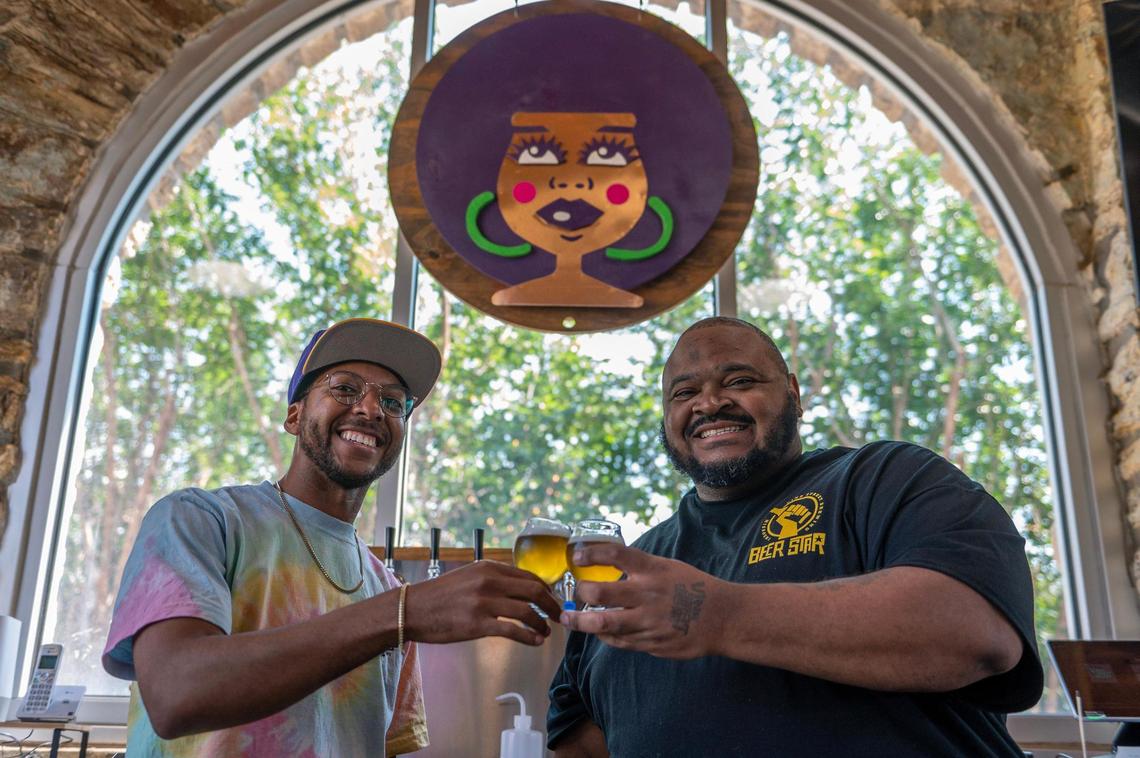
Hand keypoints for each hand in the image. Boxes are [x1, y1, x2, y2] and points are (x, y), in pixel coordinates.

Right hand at [403, 560, 562, 645]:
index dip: (546, 589)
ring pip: (527, 611)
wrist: (412, 609)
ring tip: (545, 632)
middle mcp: (489, 581)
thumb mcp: (469, 577)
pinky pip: (513, 630)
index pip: (528, 575)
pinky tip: (535, 641)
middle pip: (534, 591)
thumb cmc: (440, 595)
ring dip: (541, 623)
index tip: (552, 599)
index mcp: (489, 567)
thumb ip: (493, 580)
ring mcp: (484, 602)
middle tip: (558, 616)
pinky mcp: (477, 624)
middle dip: (551, 605)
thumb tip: (520, 591)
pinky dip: (529, 637)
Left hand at [561, 543, 724, 658]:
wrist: (723, 618)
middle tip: (575, 591)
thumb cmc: (694, 587)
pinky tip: (599, 631)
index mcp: (652, 569)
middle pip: (601, 592)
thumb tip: (608, 566)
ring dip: (581, 621)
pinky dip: (605, 635)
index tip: (576, 556)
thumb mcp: (668, 567)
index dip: (591, 554)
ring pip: (604, 623)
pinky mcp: (650, 643)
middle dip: (581, 592)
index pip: (615, 554)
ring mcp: (648, 621)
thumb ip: (640, 568)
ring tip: (568, 618)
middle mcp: (647, 594)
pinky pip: (619, 641)